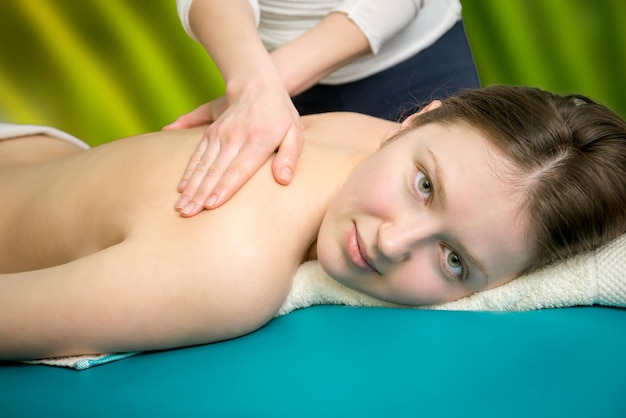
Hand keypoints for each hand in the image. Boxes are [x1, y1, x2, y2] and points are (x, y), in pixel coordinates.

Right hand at [165, 81, 303, 216]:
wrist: (257, 84)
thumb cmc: (280, 115)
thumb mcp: (294, 133)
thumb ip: (289, 157)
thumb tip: (284, 179)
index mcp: (257, 141)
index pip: (238, 170)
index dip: (224, 188)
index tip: (211, 205)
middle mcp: (235, 138)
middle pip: (215, 171)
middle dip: (200, 194)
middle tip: (187, 214)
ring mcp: (220, 134)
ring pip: (202, 165)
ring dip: (190, 187)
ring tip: (180, 207)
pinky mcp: (211, 132)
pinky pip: (197, 155)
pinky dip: (188, 172)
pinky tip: (180, 188)